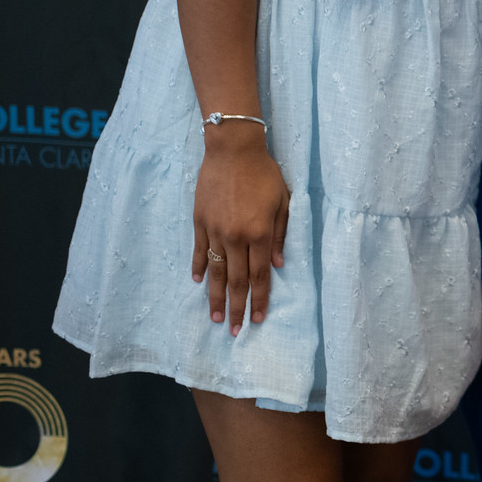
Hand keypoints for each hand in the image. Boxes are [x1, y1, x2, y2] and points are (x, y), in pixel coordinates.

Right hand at [192, 123, 290, 334]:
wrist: (233, 150)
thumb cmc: (264, 173)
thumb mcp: (283, 201)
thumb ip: (282, 234)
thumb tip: (278, 265)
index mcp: (260, 233)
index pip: (260, 274)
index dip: (260, 298)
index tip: (258, 319)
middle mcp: (236, 237)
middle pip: (235, 280)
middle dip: (236, 307)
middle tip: (235, 331)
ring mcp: (215, 231)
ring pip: (214, 271)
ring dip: (215, 297)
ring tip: (215, 318)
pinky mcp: (199, 222)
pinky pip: (199, 251)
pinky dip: (199, 269)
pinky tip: (198, 284)